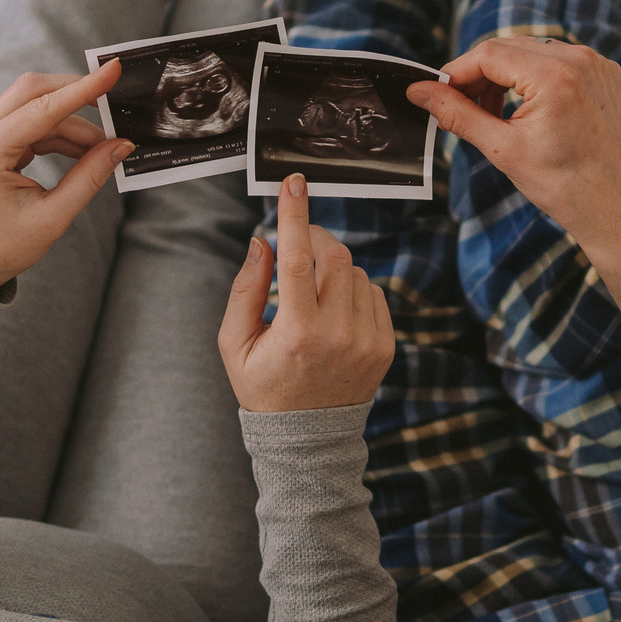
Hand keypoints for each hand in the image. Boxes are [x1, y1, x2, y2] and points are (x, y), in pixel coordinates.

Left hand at [0, 61, 133, 292]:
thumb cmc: (1, 246)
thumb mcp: (51, 217)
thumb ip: (88, 178)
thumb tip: (121, 147)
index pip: (43, 107)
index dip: (83, 89)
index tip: (113, 69)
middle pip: (34, 91)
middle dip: (76, 93)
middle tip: (113, 102)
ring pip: (36, 106)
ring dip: (72, 122)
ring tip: (102, 150)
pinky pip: (31, 123)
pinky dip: (60, 133)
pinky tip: (82, 152)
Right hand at [218, 176, 394, 411]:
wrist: (307, 438)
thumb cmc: (263, 386)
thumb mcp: (235, 343)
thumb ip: (245, 289)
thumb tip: (262, 242)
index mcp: (297, 332)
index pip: (298, 259)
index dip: (295, 215)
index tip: (294, 182)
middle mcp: (337, 334)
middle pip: (335, 257)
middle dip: (316, 239)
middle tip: (299, 245)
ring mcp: (367, 340)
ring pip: (356, 273)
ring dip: (332, 269)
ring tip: (312, 297)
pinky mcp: (385, 346)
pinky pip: (373, 293)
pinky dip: (353, 290)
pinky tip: (334, 314)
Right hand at [406, 38, 620, 249]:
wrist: (610, 205)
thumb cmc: (561, 185)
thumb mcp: (502, 148)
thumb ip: (457, 114)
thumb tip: (420, 92)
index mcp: (555, 76)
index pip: (489, 54)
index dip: (456, 72)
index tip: (435, 92)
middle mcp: (579, 60)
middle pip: (508, 48)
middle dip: (477, 76)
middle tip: (456, 107)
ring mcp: (595, 64)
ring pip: (530, 52)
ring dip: (503, 76)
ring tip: (489, 113)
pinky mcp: (603, 72)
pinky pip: (555, 61)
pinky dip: (531, 78)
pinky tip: (520, 108)